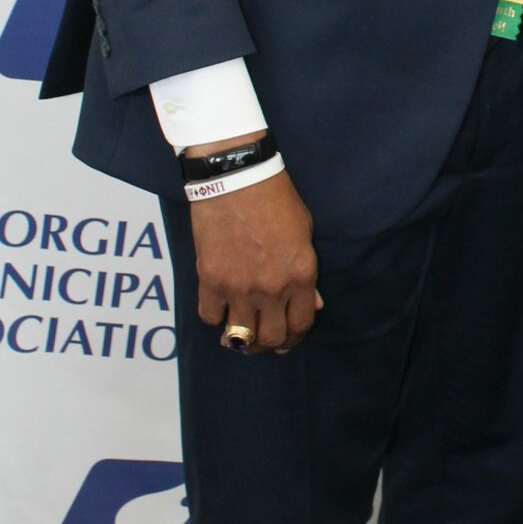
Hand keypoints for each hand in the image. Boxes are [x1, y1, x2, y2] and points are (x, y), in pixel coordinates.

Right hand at [189, 162, 320, 354]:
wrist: (237, 178)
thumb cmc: (276, 199)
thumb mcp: (305, 233)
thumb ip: (306, 273)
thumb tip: (312, 303)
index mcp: (300, 276)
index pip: (300, 324)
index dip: (294, 337)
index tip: (288, 339)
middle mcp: (272, 289)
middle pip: (270, 338)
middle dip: (270, 346)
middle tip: (264, 342)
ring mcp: (239, 288)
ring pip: (240, 337)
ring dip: (241, 341)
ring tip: (238, 337)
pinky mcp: (210, 280)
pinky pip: (210, 316)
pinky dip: (215, 317)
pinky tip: (219, 309)